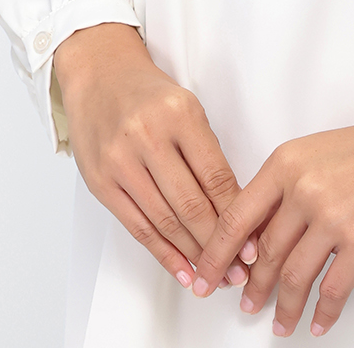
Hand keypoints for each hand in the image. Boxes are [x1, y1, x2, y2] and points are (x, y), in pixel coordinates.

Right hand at [53, 22, 248, 292]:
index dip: (236, 215)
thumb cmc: (150, 94)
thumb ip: (206, 152)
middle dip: (218, 244)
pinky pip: (137, 227)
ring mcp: (121, 162)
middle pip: (190, 204)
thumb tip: (235, 207)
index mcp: (180, 114)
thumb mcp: (187, 107)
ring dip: (193, 255)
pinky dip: (162, 253)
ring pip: (164, 220)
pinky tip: (182, 270)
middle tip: (239, 270)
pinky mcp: (100, 183)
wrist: (100, 76)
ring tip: (215, 276)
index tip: (254, 242)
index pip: (215, 175)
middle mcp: (148, 137)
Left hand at [191, 92, 353, 335]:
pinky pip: (332, 291)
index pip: (235, 217)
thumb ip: (286, 189)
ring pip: (292, 277)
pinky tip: (318, 323)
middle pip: (262, 252)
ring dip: (283, 307)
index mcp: (286, 162)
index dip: (215, 255)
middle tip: (246, 304)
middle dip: (251, 286)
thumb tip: (260, 236)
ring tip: (279, 323)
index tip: (205, 277)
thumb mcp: (318, 154)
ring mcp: (332, 216)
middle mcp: (303, 188)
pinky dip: (323, 313)